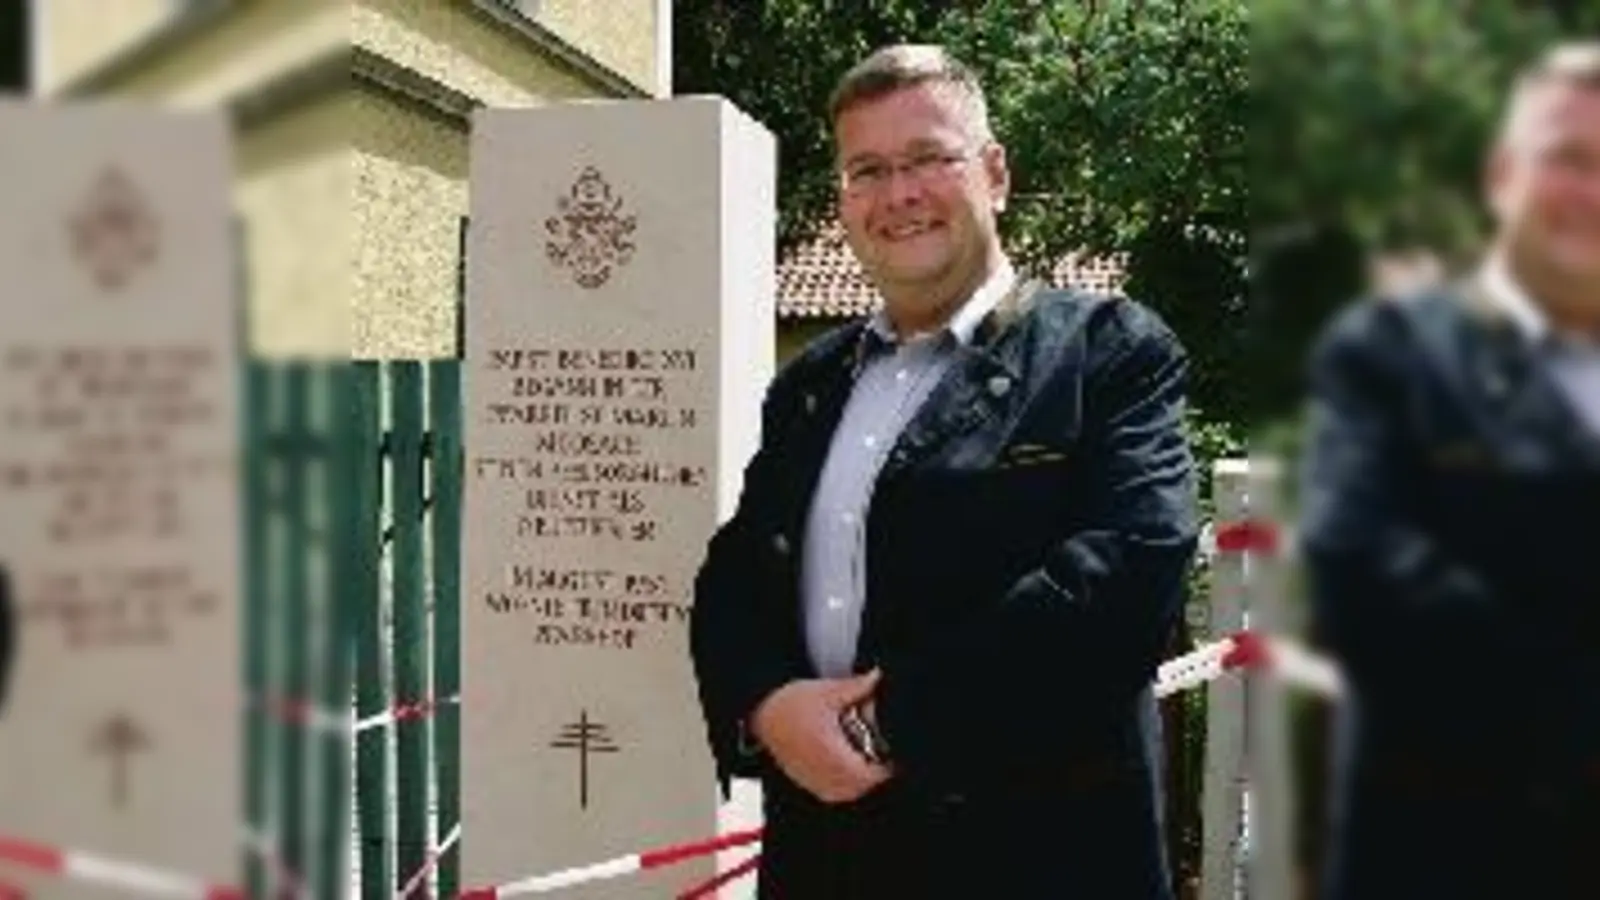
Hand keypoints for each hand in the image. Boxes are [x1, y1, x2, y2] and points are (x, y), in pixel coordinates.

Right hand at [750, 669, 890, 803]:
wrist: (761, 714)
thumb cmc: (789, 705)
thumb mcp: (827, 692)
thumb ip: (857, 687)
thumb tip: (878, 677)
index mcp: (832, 753)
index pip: (871, 774)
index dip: (886, 765)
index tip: (891, 752)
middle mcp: (823, 772)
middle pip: (863, 785)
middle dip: (874, 770)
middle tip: (879, 751)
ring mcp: (814, 780)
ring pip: (849, 792)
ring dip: (860, 779)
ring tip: (862, 758)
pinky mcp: (806, 782)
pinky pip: (834, 793)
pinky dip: (845, 784)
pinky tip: (845, 765)